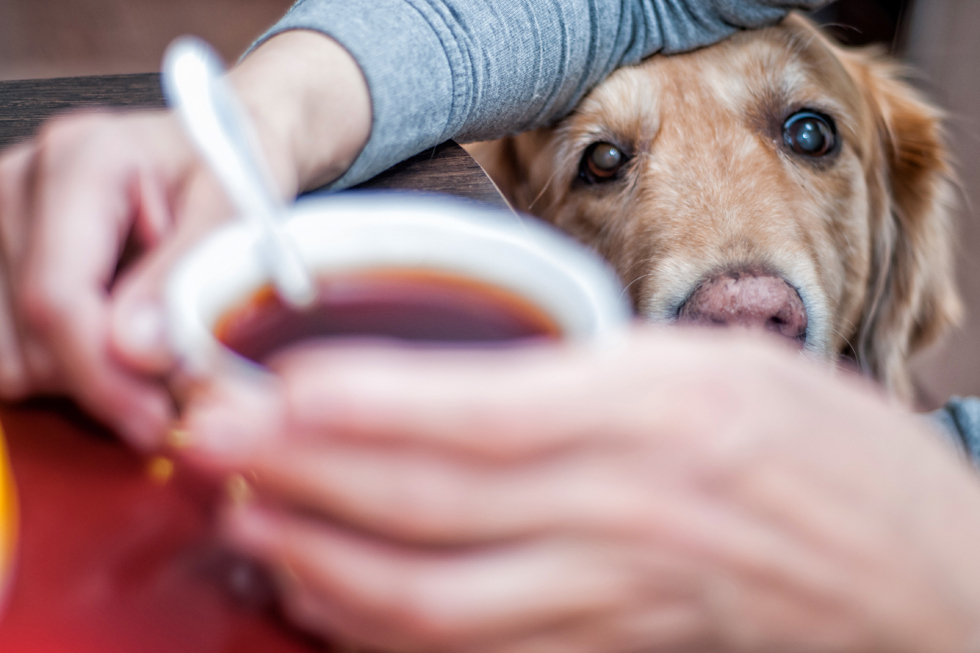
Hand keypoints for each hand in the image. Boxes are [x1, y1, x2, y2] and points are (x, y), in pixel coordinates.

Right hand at [0, 31, 369, 447]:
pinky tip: (107, 343)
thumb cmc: (231, 174)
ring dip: (75, 376)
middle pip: (26, 334)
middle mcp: (20, 182)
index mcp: (86, 160)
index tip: (154, 422)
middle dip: (100, 379)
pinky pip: (2, 345)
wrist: (216, 151)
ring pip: (5, 352)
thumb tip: (135, 352)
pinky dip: (55, 365)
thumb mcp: (238, 215)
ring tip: (142, 346)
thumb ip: (187, 280)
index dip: (103, 377)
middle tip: (170, 385)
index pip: (57, 296)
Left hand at [181, 328, 979, 652]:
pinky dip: (386, 629)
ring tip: (248, 522)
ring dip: (322, 563)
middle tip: (213, 445)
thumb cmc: (829, 453)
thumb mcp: (716, 364)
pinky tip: (331, 596)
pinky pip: (478, 652)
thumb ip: (591, 371)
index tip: (270, 386)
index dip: (357, 402)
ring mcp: (618, 598)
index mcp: (653, 412)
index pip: (474, 410)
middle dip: (301, 475)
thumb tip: (465, 373)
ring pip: (434, 599)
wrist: (926, 577)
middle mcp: (626, 511)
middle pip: (429, 505)